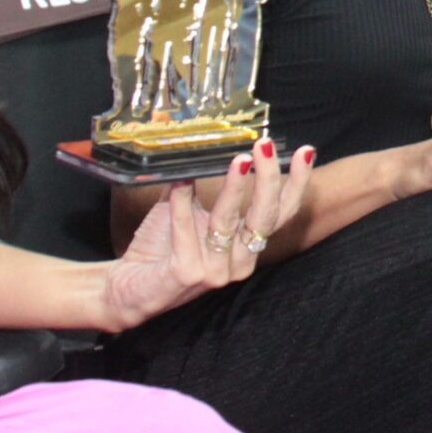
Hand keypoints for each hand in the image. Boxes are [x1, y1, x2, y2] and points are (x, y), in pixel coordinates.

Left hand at [101, 140, 310, 329]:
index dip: (296, 184)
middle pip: (265, 217)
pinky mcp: (187, 273)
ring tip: (236, 159)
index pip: (281, 214)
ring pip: (230, 221)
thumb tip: (207, 145)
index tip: (304, 152)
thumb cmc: (161, 248)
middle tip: (264, 147)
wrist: (127, 287)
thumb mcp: (189, 213)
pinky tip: (182, 181)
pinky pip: (188, 228)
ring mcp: (215, 272)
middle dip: (268, 178)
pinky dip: (184, 202)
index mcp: (246, 247)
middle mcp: (238, 263)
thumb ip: (200, 186)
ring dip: (234, 187)